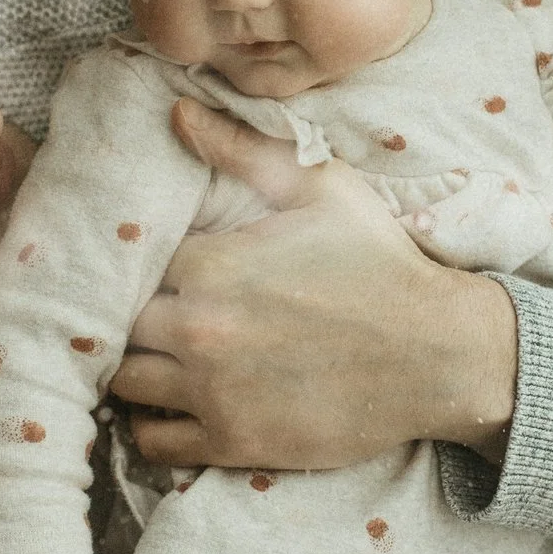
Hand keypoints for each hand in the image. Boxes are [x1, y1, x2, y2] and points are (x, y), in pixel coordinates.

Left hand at [109, 100, 517, 468]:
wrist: (435, 352)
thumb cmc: (380, 262)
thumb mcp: (319, 187)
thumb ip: (241, 150)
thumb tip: (176, 111)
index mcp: (211, 264)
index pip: (134, 260)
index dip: (141, 260)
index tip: (156, 263)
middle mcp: (199, 329)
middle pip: (117, 324)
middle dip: (130, 314)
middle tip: (150, 311)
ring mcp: (213, 391)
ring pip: (123, 383)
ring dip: (131, 369)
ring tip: (153, 356)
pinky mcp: (233, 441)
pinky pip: (152, 443)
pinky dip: (149, 426)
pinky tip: (168, 405)